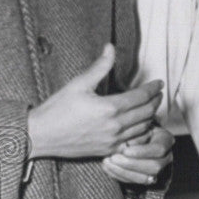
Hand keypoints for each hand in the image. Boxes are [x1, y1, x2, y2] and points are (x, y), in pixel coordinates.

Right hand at [27, 44, 163, 159]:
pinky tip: (141, 126)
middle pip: (147, 112)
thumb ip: (100, 66)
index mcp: (109, 108)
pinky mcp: (108, 150)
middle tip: (158, 93)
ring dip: (151, 116)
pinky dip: (142, 133)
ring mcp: (113, 141)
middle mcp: (115, 126)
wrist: (40, 136)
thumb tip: (111, 47)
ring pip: (143, 128)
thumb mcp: (78, 84)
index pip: (141, 96)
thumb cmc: (56, 109)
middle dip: (156, 101)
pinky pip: (134, 142)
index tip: (159, 83)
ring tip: (151, 106)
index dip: (153, 88)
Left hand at [102, 125, 174, 185]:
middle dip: (131, 164)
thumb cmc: (136, 126)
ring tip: (107, 162)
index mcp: (166, 140)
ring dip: (123, 172)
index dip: (142, 152)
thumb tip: (128, 144)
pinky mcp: (146, 178)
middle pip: (155, 167)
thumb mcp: (138, 124)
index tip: (125, 150)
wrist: (133, 134)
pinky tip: (106, 166)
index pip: (159, 149)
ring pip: (145, 178)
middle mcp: (166, 156)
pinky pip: (134, 182)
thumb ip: (136, 132)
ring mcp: (158, 169)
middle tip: (113, 158)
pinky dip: (118, 175)